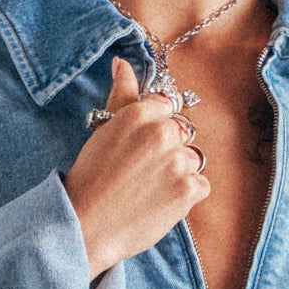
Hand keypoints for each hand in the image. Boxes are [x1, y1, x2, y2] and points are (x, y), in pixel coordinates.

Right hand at [63, 55, 209, 275]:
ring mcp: (178, 162)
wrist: (86, 225)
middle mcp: (162, 133)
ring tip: (149, 188)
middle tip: (141, 171)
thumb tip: (122, 62)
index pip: (167, 104)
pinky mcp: (188, 191)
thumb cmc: (90, 179)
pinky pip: (201, 185)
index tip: (142, 145)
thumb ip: (121, 94)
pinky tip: (161, 201)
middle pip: (181, 132)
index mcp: (140, 113)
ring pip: (193, 158)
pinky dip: (187, 195)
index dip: (156, 124)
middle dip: (168, 149)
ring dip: (179, 172)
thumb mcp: (103, 130)